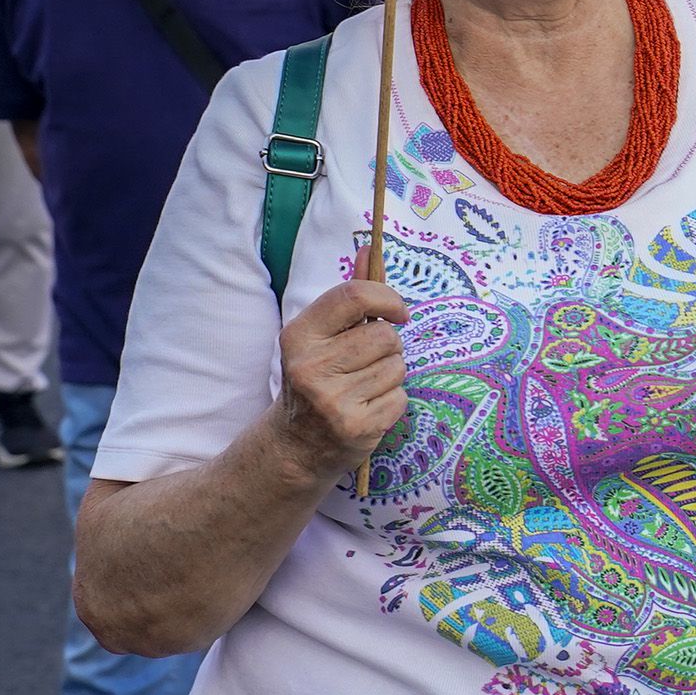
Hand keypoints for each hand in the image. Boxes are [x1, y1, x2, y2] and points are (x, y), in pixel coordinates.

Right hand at [268, 264, 409, 479]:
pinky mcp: (355, 427)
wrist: (295, 446)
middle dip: (387, 346)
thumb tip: (368, 248)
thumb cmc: (317, 378)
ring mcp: (331, 401)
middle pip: (386, 335)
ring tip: (362, 387)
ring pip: (397, 365)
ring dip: (390, 374)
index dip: (387, 298)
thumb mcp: (322, 335)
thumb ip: (349, 295)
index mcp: (299, 336)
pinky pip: (401, 397)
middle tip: (364, 363)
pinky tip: (366, 408)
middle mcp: (310, 367)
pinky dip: (392, 401)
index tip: (397, 310)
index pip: (354, 295)